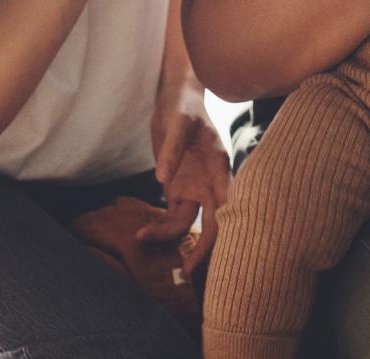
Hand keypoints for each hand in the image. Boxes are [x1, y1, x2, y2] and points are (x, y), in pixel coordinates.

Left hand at [136, 84, 229, 274]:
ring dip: (171, 237)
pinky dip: (161, 227)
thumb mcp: (178, 123)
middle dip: (202, 248)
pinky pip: (172, 215)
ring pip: (188, 221)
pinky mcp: (177, 187)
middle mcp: (210, 181)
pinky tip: (144, 232)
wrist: (176, 98)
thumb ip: (172, 149)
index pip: (227, 203)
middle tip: (187, 271)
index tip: (209, 248)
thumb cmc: (183, 106)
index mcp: (218, 166)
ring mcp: (193, 186)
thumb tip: (162, 180)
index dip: (223, 228)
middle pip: (212, 221)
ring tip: (142, 237)